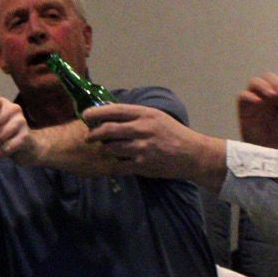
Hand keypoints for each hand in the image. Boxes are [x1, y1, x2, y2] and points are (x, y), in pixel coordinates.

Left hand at [83, 102, 199, 177]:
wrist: (192, 154)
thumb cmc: (173, 133)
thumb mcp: (157, 116)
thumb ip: (135, 115)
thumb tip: (109, 111)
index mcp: (145, 114)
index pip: (114, 110)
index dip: (96, 112)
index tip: (85, 115)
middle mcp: (142, 129)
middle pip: (107, 130)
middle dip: (93, 134)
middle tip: (88, 137)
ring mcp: (141, 148)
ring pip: (110, 148)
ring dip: (103, 150)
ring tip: (103, 149)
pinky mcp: (142, 165)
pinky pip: (118, 166)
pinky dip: (112, 166)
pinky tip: (111, 165)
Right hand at [236, 73, 277, 147]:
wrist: (270, 144)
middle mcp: (267, 92)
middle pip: (268, 76)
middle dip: (276, 82)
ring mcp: (255, 97)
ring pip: (255, 81)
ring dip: (264, 85)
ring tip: (272, 95)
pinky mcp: (244, 106)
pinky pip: (243, 95)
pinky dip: (250, 96)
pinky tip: (259, 102)